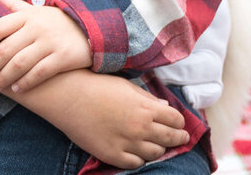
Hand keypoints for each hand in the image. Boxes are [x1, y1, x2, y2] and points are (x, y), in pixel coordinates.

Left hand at [0, 0, 91, 93]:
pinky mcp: (62, 57)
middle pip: (5, 50)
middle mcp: (36, 27)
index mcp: (27, 16)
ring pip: (19, 64)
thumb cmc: (56, 21)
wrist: (91, 29)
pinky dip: (25, 82)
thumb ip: (14, 4)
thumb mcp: (36, 10)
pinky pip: (39, 73)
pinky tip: (17, 89)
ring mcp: (50, 42)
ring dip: (3, 78)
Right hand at [17, 70, 189, 169]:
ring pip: (155, 154)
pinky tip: (139, 155)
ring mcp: (127, 143)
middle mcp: (140, 127)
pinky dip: (140, 160)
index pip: (175, 119)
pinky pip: (134, 164)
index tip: (180, 124)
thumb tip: (165, 106)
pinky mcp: (112, 154)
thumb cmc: (97, 86)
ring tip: (158, 147)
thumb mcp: (126, 86)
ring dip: (159, 150)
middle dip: (178, 138)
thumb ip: (147, 98)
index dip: (180, 122)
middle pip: (170, 138)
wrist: (68, 96)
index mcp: (146, 107)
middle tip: (181, 139)